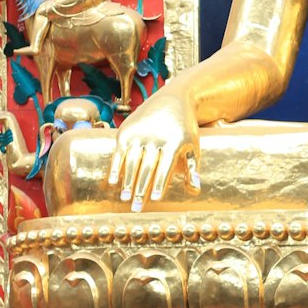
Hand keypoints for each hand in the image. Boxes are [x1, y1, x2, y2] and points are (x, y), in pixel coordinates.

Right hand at [107, 85, 200, 209]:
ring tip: (125, 198)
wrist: (173, 99)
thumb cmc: (184, 127)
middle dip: (140, 189)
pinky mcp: (126, 130)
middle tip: (136, 208)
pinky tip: (113, 182)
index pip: (165, 166)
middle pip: (146, 167)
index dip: (160, 183)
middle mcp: (155, 137)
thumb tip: (195, 190)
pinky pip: (119, 152)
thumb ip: (192, 167)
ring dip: (127, 181)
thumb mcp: (193, 145)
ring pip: (131, 161)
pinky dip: (115, 167)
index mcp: (174, 141)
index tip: (155, 200)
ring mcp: (139, 133)